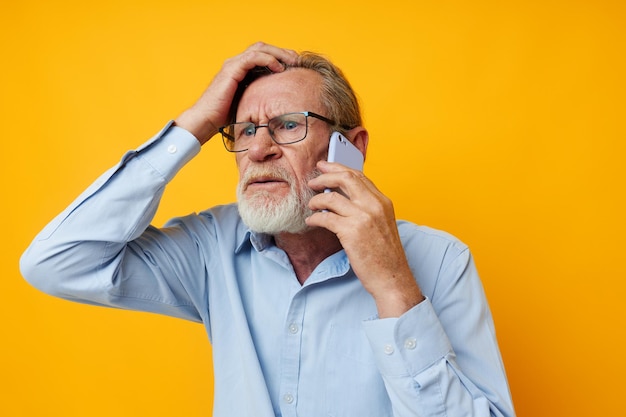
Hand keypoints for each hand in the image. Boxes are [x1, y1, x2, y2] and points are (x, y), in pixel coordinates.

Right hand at [175, 42, 297, 143]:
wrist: (205, 121)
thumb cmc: (225, 117)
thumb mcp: (249, 105)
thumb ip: (261, 98)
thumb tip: (280, 104)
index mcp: (241, 70)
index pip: (264, 54)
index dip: (280, 57)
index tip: (296, 66)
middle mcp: (236, 63)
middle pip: (264, 47)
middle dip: (283, 52)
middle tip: (298, 60)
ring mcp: (233, 65)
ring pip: (260, 48)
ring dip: (279, 53)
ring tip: (292, 61)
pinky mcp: (231, 70)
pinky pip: (253, 57)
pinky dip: (268, 60)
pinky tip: (279, 68)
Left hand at [306, 160, 424, 317]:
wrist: (392, 278)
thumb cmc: (385, 256)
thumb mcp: (382, 224)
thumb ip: (368, 208)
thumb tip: (343, 196)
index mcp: (383, 202)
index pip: (359, 176)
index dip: (339, 168)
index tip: (326, 166)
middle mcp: (374, 205)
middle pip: (345, 178)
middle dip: (325, 176)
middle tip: (313, 181)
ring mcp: (363, 217)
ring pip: (331, 197)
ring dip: (317, 200)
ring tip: (311, 205)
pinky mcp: (351, 231)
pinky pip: (325, 217)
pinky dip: (315, 218)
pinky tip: (311, 221)